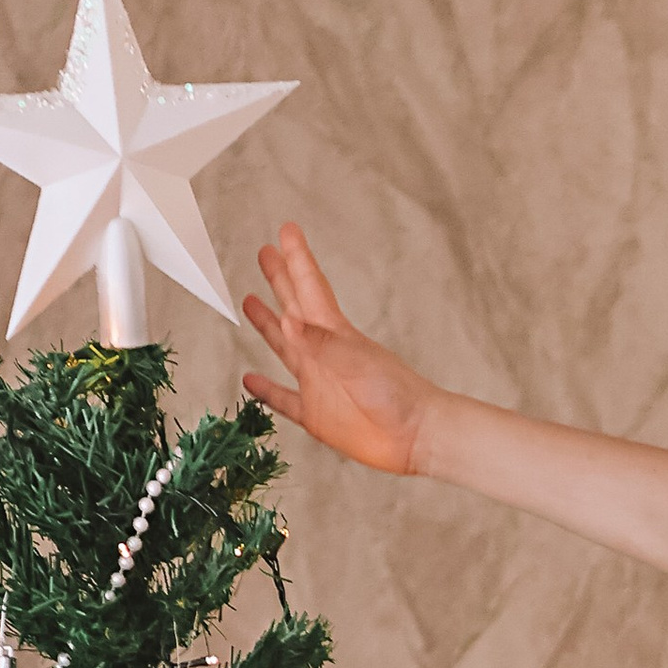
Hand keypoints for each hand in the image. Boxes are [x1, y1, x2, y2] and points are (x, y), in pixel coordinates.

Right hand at [239, 224, 434, 476]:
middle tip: (265, 252)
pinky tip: (250, 380)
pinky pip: (283, 400)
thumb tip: (287, 320)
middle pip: (294, 306)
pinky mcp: (316, 415)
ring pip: (284, 346)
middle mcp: (323, 353)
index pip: (310, 286)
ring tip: (250, 301)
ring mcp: (318, 382)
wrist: (417, 436)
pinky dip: (266, 390)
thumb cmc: (397, 395)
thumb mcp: (357, 363)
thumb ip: (321, 343)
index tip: (286, 230)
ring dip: (268, 324)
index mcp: (336, 333)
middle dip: (280, 279)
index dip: (297, 258)